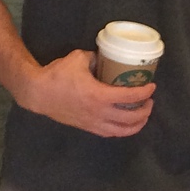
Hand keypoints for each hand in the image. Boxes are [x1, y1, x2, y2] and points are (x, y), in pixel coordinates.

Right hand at [17, 50, 154, 136]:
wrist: (38, 93)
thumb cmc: (57, 75)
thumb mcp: (78, 58)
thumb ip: (95, 57)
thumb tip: (105, 56)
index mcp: (99, 96)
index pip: (129, 97)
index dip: (144, 92)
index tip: (151, 86)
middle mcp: (99, 113)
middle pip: (130, 118)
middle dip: (145, 110)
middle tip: (149, 101)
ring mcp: (93, 123)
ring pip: (121, 131)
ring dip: (136, 124)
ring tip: (142, 115)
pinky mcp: (87, 127)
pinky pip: (109, 133)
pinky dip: (121, 130)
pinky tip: (125, 124)